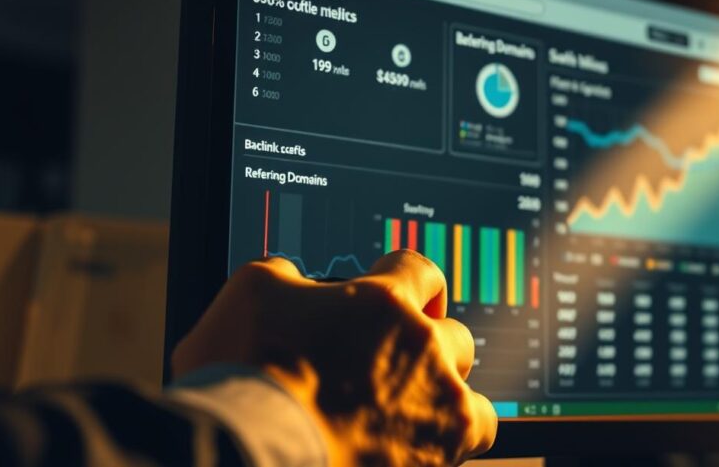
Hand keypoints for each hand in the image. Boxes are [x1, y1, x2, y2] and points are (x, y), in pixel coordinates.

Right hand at [171, 250, 496, 465]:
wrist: (249, 451)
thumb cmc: (244, 372)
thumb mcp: (251, 291)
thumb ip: (287, 275)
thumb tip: (294, 278)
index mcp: (385, 302)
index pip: (421, 270)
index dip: (403, 282)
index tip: (390, 300)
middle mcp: (422, 349)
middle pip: (455, 337)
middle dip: (428, 348)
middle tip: (390, 368)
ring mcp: (436, 406)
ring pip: (469, 395)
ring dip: (445, 399)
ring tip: (409, 416)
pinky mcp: (436, 457)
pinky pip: (473, 439)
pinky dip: (452, 442)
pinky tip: (415, 445)